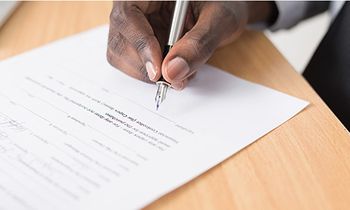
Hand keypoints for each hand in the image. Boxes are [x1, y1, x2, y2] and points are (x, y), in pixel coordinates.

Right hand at [107, 1, 274, 89]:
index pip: (128, 16)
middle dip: (144, 66)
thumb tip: (172, 72)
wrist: (226, 9)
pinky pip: (134, 63)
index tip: (158, 72)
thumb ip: (198, 44)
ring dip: (148, 73)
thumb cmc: (225, 4)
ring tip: (180, 73)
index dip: (140, 45)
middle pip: (119, 40)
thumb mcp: (219, 19)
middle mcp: (137, 6)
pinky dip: (153, 74)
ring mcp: (135, 25)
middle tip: (173, 79)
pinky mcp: (139, 41)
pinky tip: (175, 69)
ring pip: (122, 55)